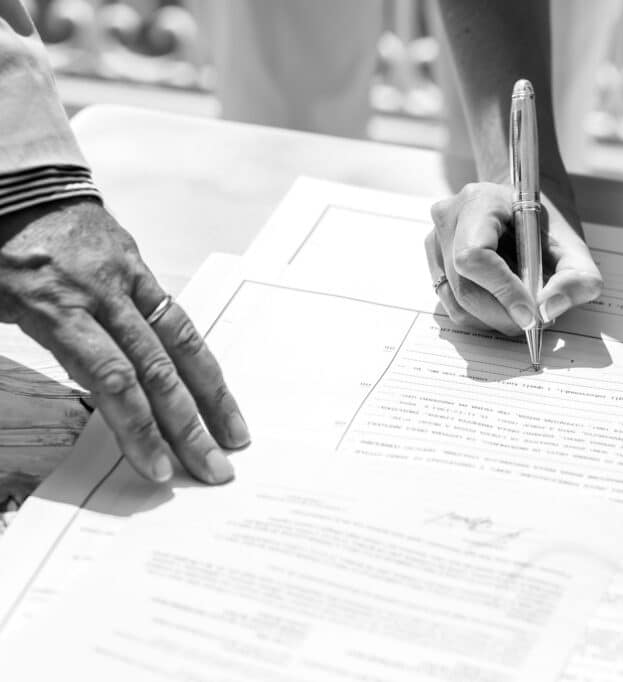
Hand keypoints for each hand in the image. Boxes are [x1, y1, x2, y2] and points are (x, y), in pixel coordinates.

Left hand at [0, 198, 248, 483]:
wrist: (15, 180)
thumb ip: (24, 343)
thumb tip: (41, 399)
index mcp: (56, 306)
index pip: (110, 378)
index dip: (137, 427)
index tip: (157, 469)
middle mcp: (101, 295)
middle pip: (156, 370)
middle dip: (187, 427)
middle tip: (213, 470)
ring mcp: (127, 281)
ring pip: (180, 344)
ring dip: (212, 396)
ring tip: (236, 436)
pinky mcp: (141, 270)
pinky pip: (178, 319)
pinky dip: (201, 359)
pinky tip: (217, 390)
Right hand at [426, 181, 601, 334]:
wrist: (520, 207)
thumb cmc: (543, 224)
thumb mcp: (574, 244)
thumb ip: (577, 277)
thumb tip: (549, 309)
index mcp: (480, 201)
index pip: (475, 256)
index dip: (502, 291)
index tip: (531, 314)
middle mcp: (449, 219)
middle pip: (466, 288)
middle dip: (505, 314)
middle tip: (536, 319)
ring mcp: (435, 241)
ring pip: (458, 304)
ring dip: (496, 319)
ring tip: (523, 307)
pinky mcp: (434, 262)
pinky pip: (454, 306)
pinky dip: (483, 316)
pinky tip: (504, 302)